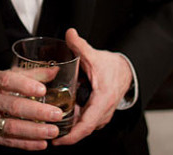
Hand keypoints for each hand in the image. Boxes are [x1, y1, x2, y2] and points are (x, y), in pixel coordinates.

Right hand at [0, 66, 62, 149]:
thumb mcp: (2, 75)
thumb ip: (29, 74)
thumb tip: (54, 71)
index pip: (7, 80)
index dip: (25, 85)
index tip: (43, 90)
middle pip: (12, 106)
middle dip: (37, 112)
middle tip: (56, 114)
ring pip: (11, 127)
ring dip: (35, 130)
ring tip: (53, 131)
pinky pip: (8, 141)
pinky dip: (26, 143)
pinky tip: (41, 143)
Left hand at [52, 28, 132, 145]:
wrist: (126, 70)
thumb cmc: (112, 66)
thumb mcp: (94, 55)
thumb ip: (80, 45)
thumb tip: (69, 33)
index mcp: (103, 100)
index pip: (87, 124)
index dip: (72, 135)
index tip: (57, 139)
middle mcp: (104, 112)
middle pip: (83, 129)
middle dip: (65, 133)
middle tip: (46, 131)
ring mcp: (102, 115)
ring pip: (84, 126)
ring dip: (69, 127)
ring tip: (49, 125)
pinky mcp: (99, 114)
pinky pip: (86, 122)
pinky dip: (74, 122)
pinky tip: (60, 116)